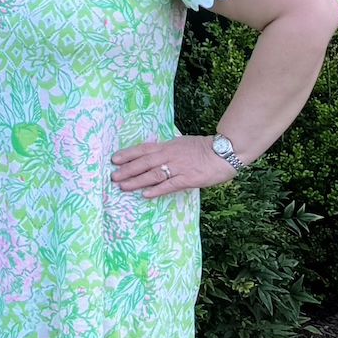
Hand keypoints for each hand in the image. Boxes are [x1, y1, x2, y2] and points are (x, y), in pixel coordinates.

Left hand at [112, 134, 231, 198]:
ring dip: (136, 181)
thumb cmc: (205, 148)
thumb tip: (156, 153)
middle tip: (113, 177)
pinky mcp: (188, 179)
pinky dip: (156, 190)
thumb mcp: (182, 143)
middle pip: (144, 163)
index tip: (114, 159)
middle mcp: (170, 156)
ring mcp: (178, 167)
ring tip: (123, 186)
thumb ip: (168, 149)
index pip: (143, 149)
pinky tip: (145, 195)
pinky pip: (169, 185)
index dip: (128, 154)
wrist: (225, 151)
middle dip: (127, 170)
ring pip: (152, 174)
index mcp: (168, 146)